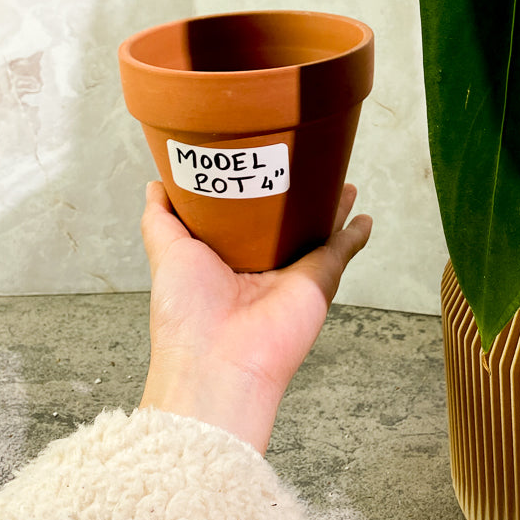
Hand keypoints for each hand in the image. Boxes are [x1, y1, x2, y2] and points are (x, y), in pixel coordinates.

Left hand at [138, 180, 370, 454]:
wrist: (219, 361)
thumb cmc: (187, 315)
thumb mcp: (167, 254)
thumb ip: (161, 218)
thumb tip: (156, 184)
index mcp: (225, 258)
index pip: (242, 217)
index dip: (249, 189)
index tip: (254, 158)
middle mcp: (261, 264)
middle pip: (285, 219)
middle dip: (296, 194)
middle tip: (305, 161)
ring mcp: (293, 271)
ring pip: (318, 228)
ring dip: (331, 205)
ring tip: (340, 180)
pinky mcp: (320, 279)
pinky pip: (343, 249)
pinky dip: (356, 233)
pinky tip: (363, 218)